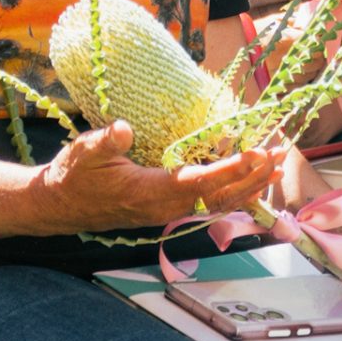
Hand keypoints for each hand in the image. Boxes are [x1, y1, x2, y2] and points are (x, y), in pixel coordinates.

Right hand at [41, 122, 282, 232]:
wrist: (60, 205)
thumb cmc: (73, 176)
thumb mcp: (84, 152)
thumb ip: (105, 141)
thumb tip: (122, 129)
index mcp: (150, 193)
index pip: (199, 182)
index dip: (230, 169)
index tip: (256, 153)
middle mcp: (165, 207)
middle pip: (219, 196)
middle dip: (252, 176)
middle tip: (281, 153)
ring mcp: (168, 211)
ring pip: (217, 202)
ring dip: (249, 184)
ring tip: (276, 164)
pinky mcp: (168, 208)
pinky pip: (208, 203)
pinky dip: (233, 191)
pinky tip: (250, 180)